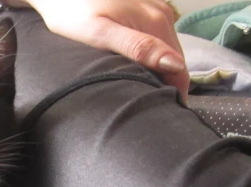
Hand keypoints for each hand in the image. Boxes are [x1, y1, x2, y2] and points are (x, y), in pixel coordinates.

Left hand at [19, 0, 188, 100]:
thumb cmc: (71, 13)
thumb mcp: (100, 34)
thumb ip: (137, 48)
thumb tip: (175, 65)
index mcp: (155, 21)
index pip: (179, 67)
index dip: (173, 93)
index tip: (160, 113)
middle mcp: (161, 12)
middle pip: (175, 59)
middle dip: (166, 83)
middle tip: (148, 107)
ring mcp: (155, 8)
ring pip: (166, 49)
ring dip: (158, 70)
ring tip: (142, 91)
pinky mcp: (145, 8)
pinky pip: (156, 39)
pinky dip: (150, 56)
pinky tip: (135, 67)